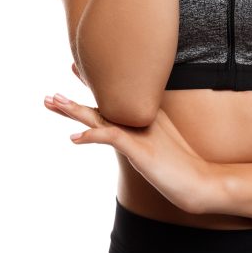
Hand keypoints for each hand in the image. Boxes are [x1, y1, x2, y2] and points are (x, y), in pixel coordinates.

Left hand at [43, 91, 214, 215]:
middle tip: (50, 94)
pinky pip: (112, 138)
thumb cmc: (180, 168)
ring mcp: (140, 133)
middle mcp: (140, 120)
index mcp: (143, 118)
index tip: (74, 69)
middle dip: (74, 99)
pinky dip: (92, 135)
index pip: (113, 99)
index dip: (92, 86)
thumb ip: (144, 138)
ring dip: (75, 109)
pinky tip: (74, 137)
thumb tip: (129, 138)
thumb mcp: (159, 148)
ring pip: (102, 116)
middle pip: (102, 104)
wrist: (201, 183)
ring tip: (54, 102)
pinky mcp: (140, 149)